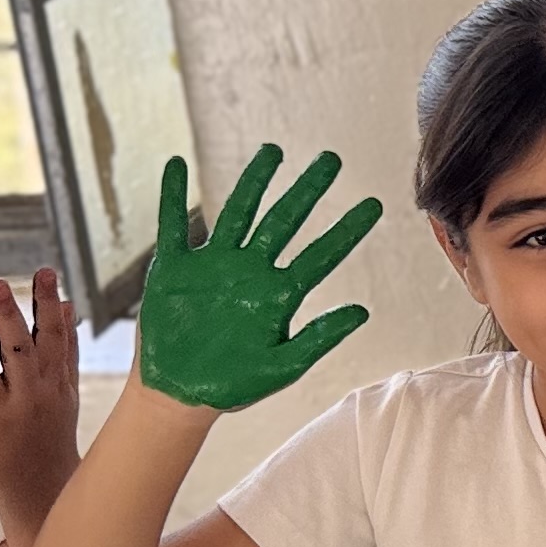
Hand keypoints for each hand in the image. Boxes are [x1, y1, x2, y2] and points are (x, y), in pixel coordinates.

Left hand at [0, 271, 79, 525]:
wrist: (39, 492)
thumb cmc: (52, 433)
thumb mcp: (66, 392)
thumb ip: (65, 348)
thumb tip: (66, 303)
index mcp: (53, 385)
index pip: (53, 338)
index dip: (48, 304)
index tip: (44, 272)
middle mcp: (27, 399)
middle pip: (17, 353)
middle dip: (8, 317)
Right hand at [136, 145, 383, 412]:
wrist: (178, 394)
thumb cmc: (232, 386)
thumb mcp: (282, 367)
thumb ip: (318, 338)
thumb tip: (362, 312)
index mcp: (278, 294)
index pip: (321, 255)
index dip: (347, 230)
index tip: (374, 204)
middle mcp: (249, 271)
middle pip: (283, 221)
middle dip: (307, 191)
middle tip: (332, 159)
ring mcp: (212, 265)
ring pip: (237, 213)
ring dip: (253, 182)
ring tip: (273, 152)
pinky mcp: (173, 269)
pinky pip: (172, 225)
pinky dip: (171, 196)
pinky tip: (176, 164)